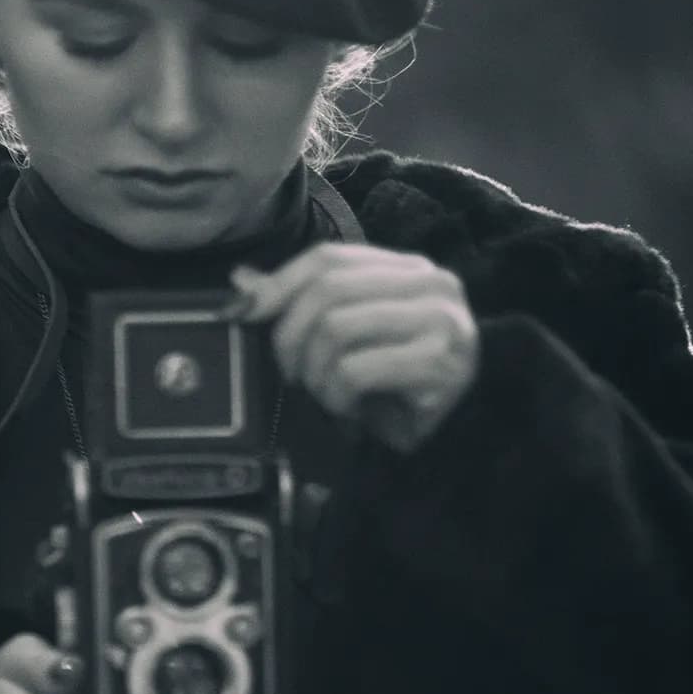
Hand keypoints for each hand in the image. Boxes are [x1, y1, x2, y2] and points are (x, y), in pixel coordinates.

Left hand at [227, 242, 479, 454]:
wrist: (451, 436)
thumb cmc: (392, 384)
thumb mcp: (345, 336)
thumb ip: (299, 303)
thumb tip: (240, 282)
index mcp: (405, 268)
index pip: (327, 257)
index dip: (277, 284)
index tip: (240, 314)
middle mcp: (430, 284)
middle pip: (327, 290)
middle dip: (290, 336)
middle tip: (289, 373)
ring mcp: (440, 321)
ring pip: (336, 328)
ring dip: (315, 373)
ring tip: (325, 394)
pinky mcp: (440, 363)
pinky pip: (355, 370)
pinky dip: (336, 395)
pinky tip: (348, 409)